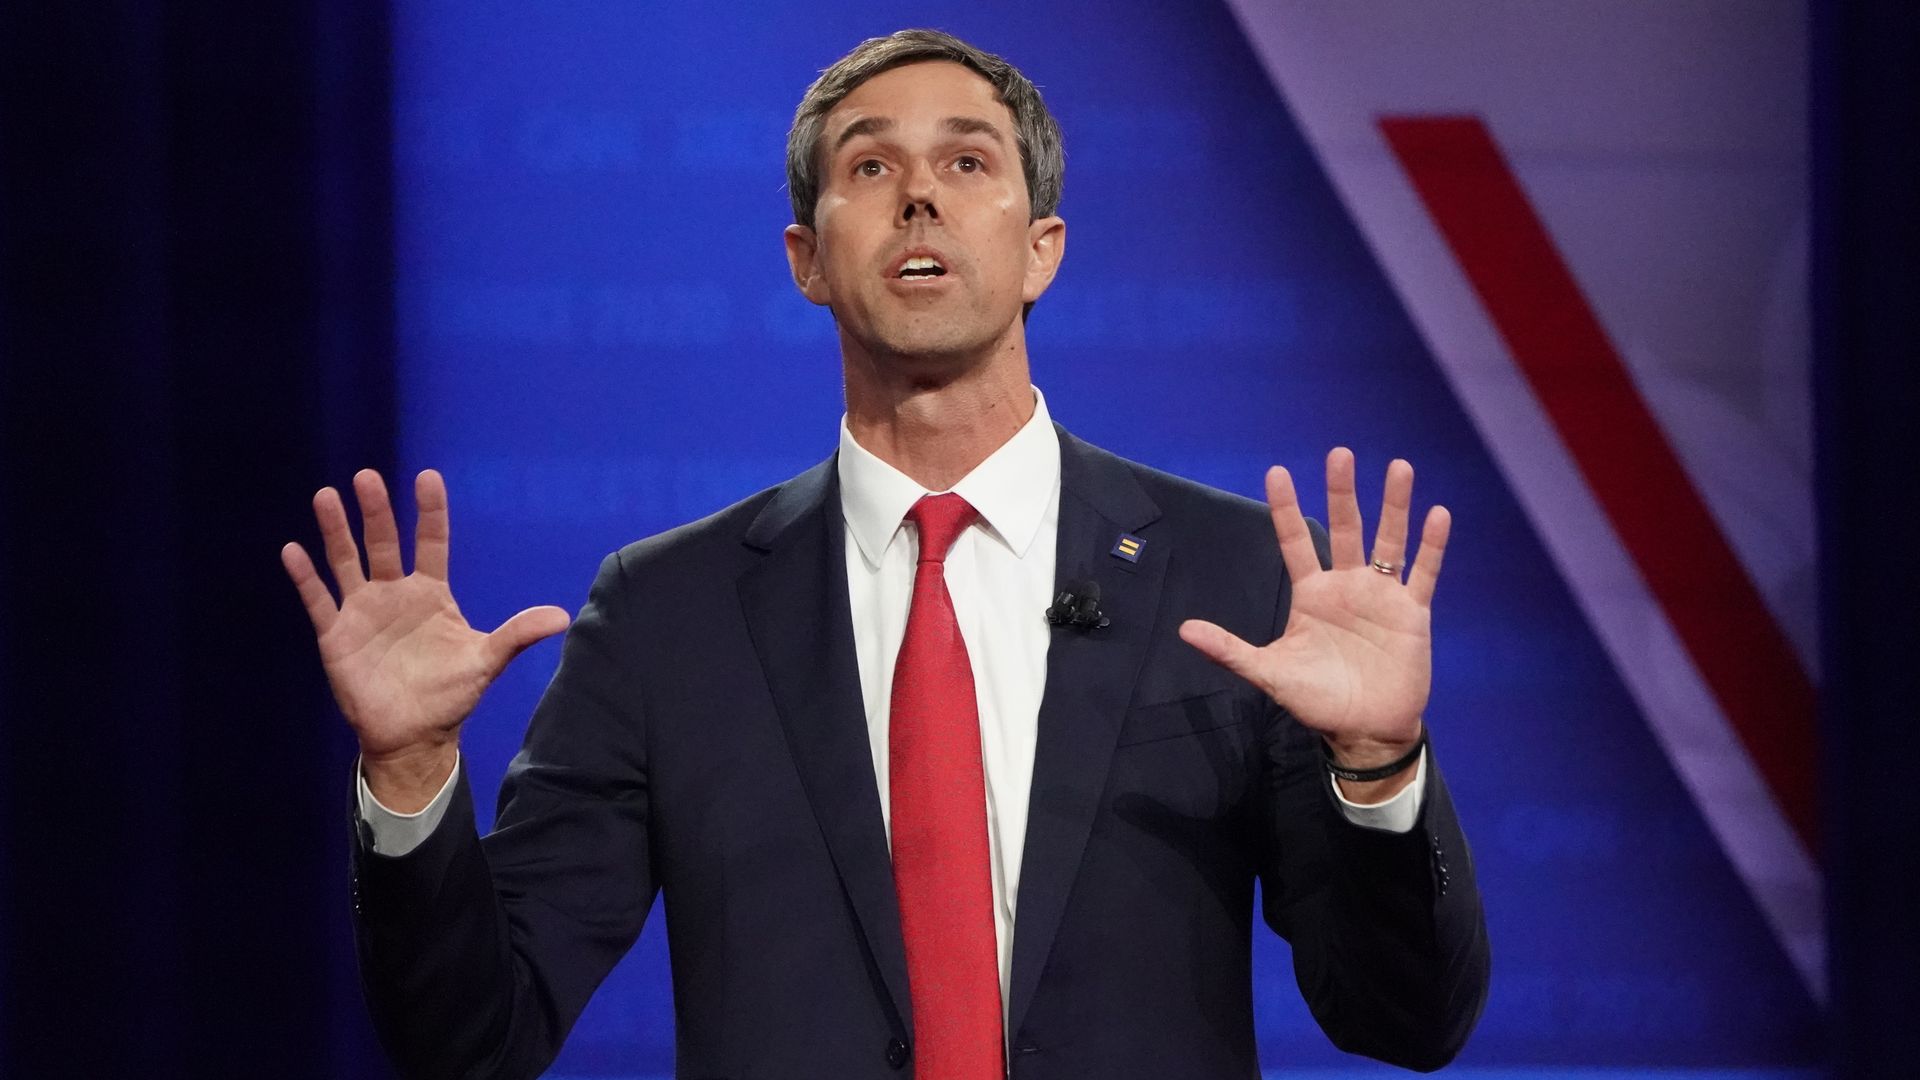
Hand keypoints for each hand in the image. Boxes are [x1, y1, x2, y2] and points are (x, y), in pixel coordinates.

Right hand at [281, 469, 569, 809]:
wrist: (413, 736)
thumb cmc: (450, 696)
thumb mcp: (486, 661)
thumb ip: (517, 634)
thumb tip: (563, 617)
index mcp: (432, 594)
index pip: (431, 543)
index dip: (430, 512)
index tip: (427, 477)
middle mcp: (395, 594)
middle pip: (384, 543)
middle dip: (376, 511)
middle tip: (367, 476)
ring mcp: (363, 611)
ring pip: (346, 562)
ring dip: (336, 531)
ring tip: (325, 496)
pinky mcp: (336, 635)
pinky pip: (318, 600)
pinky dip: (305, 577)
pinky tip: (293, 550)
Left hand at [1178, 449, 1447, 787]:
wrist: (1365, 731)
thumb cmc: (1318, 701)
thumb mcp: (1270, 673)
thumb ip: (1230, 649)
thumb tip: (1184, 630)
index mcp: (1311, 594)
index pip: (1296, 542)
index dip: (1287, 509)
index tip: (1277, 472)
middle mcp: (1346, 586)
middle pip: (1346, 529)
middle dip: (1343, 492)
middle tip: (1339, 453)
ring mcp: (1381, 596)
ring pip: (1388, 541)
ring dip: (1394, 506)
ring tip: (1399, 467)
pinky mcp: (1412, 613)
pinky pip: (1424, 573)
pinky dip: (1431, 546)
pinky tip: (1438, 515)